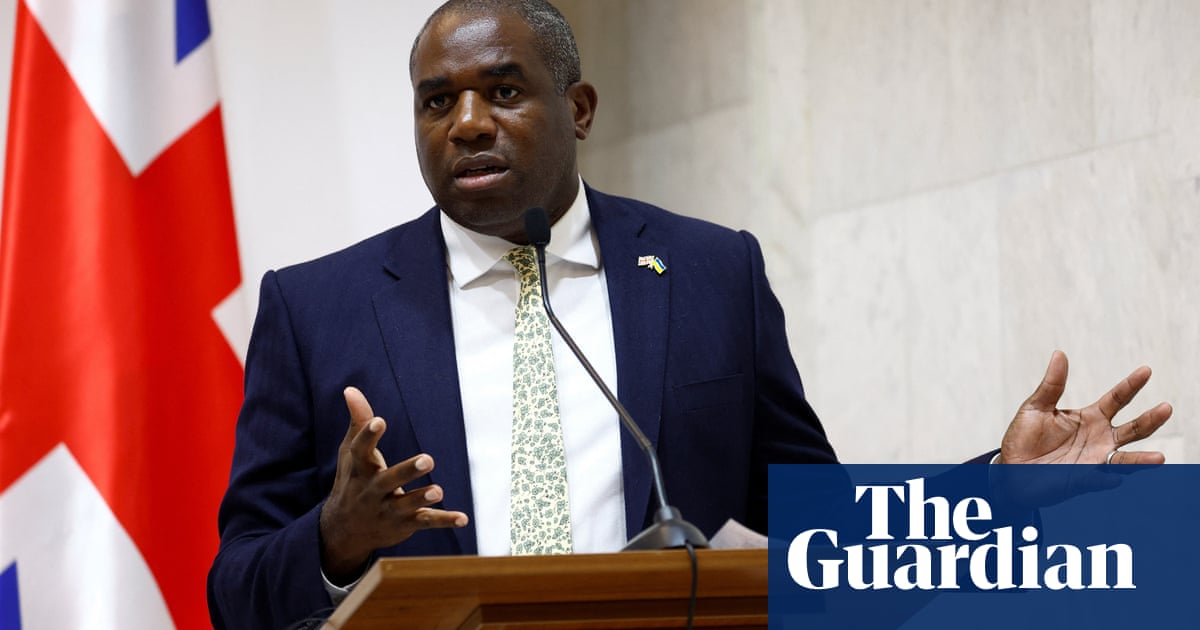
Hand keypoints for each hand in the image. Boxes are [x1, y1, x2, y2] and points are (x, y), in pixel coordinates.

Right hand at [318, 387, 467, 583]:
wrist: (344, 530)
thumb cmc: (353, 480)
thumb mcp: (351, 452)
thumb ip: (358, 421)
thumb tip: (351, 389)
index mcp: (360, 469)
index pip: (360, 451)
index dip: (368, 435)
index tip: (380, 421)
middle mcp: (373, 490)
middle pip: (389, 479)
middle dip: (407, 470)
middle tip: (428, 459)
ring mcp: (389, 509)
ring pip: (406, 504)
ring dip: (422, 497)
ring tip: (438, 491)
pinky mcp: (404, 523)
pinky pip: (425, 521)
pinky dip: (444, 520)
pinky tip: (463, 519)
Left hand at [998, 350, 1171, 464]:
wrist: (1010, 468)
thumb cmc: (1024, 437)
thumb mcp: (1036, 406)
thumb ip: (1052, 384)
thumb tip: (1059, 354)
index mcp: (1090, 417)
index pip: (1117, 399)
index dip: (1131, 385)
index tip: (1146, 370)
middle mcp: (1099, 438)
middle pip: (1132, 429)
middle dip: (1150, 420)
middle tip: (1166, 408)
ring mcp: (1094, 460)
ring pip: (1125, 459)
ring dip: (1141, 459)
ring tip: (1159, 458)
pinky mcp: (1083, 480)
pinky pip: (1100, 481)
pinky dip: (1108, 480)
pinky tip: (1114, 479)